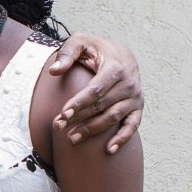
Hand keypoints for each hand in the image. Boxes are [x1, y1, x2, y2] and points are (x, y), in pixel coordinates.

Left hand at [49, 33, 142, 153]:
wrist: (122, 52)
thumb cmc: (96, 48)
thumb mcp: (81, 41)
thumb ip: (67, 53)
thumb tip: (54, 71)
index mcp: (115, 68)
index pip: (95, 90)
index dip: (78, 103)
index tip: (62, 114)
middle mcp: (128, 84)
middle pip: (101, 106)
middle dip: (79, 118)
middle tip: (58, 128)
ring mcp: (135, 97)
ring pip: (113, 118)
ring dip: (93, 130)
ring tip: (72, 139)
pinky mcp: (137, 107)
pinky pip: (132, 125)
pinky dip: (122, 138)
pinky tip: (109, 150)